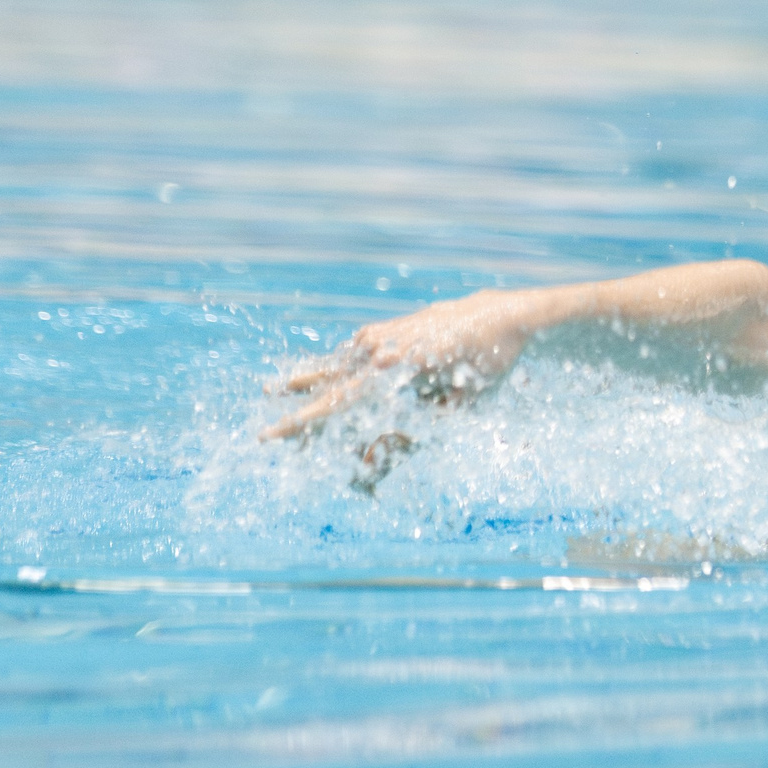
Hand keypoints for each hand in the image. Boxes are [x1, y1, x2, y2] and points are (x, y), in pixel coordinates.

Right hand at [264, 289, 536, 440]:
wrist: (506, 315)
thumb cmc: (488, 363)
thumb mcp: (461, 403)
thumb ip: (424, 425)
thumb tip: (390, 452)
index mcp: (394, 368)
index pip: (336, 401)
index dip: (300, 420)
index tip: (269, 433)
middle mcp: (384, 347)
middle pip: (329, 379)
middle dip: (297, 396)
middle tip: (262, 404)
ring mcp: (387, 332)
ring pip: (339, 361)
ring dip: (313, 376)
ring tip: (278, 387)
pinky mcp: (395, 324)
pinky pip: (357, 347)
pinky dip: (341, 360)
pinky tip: (328, 369)